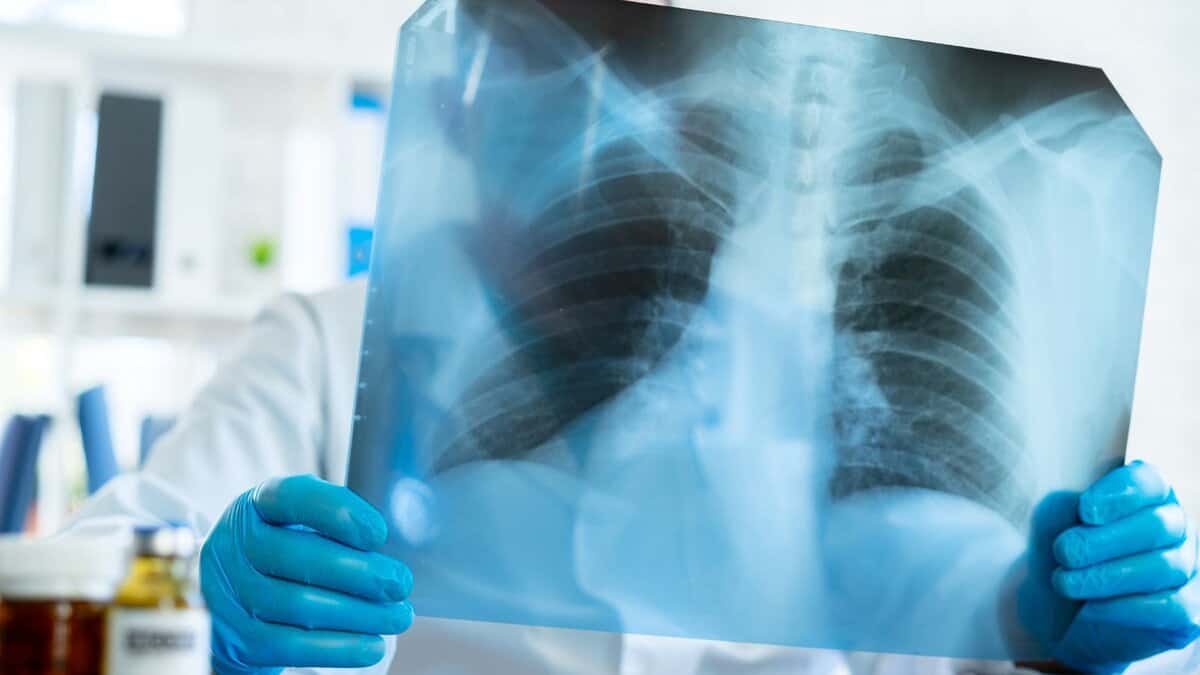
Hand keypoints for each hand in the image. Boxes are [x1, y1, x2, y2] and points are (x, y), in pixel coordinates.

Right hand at [200, 475, 413, 673]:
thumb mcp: (295, 521)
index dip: (338, 512)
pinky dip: (339, 648)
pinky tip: (373, 646)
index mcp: (256, 506)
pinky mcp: (242, 639)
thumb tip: (391, 543)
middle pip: (299, 558)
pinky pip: (293, 647)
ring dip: (360, 614)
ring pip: (300, 606)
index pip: (291, 498)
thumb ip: (335, 520)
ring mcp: (233, 595)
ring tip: (399, 616)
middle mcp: (236, 547)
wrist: (226, 602)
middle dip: (360, 573)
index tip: (379, 533)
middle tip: (401, 582)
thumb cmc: (282, 551)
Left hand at [1020, 462, 1198, 672]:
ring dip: (1107, 576)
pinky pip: (1169, 606)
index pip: (1148, 483)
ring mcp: (1188, 566)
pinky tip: (1089, 607)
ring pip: (1164, 567)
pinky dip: (1123, 607)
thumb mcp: (1056, 523)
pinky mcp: (1188, 608)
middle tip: (1064, 552)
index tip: (1085, 511)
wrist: (1069, 608)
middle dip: (1104, 541)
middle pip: (1157, 526)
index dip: (1119, 494)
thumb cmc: (1066, 553)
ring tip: (1064, 582)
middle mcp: (1176, 525)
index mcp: (1149, 493)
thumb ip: (1063, 507)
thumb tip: (1064, 506)